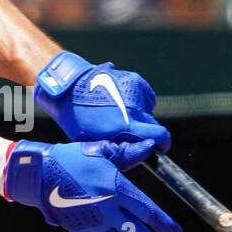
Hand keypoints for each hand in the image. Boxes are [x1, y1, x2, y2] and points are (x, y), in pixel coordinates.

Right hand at [5, 138, 181, 231]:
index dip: (164, 225)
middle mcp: (107, 209)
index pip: (146, 211)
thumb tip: (151, 146)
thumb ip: (129, 153)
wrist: (38, 175)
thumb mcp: (102, 150)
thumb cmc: (72, 159)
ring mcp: (94, 223)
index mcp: (115, 188)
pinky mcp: (82, 231)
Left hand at [33, 50, 170, 149]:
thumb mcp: (96, 142)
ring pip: (149, 109)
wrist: (69, 88)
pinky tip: (121, 102)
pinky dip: (138, 101)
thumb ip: (121, 149)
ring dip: (140, 115)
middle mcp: (134, 108)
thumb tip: (144, 152)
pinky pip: (145, 96)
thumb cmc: (79, 120)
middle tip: (128, 131)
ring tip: (118, 114)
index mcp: (125, 126)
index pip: (161, 136)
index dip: (162, 144)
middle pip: (154, 124)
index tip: (158, 147)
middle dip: (147, 131)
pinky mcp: (135, 79)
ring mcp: (135, 91)